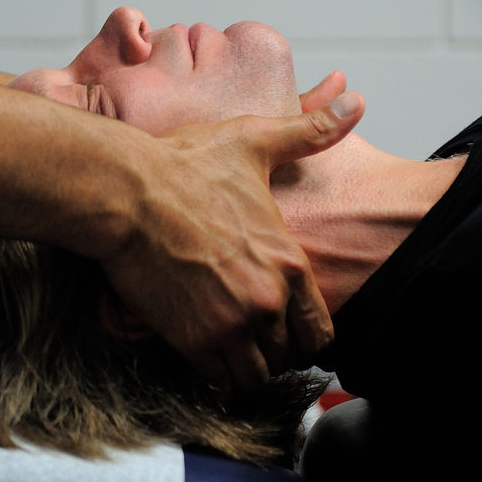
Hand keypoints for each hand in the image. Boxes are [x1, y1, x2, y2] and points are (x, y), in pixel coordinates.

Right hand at [100, 88, 363, 392]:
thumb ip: (309, 130)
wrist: (126, 193)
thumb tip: (355, 102)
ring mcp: (230, 323)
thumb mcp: (252, 142)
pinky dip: (211, 372)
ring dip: (241, 365)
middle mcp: (266, 300)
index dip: (303, 333)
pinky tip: (199, 349)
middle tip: (247, 335)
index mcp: (288, 261)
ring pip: (253, 374)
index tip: (283, 327)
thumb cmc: (181, 165)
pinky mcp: (191, 338)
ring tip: (223, 346)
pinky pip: (216, 379)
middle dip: (269, 348)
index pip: (319, 330)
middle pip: (285, 355)